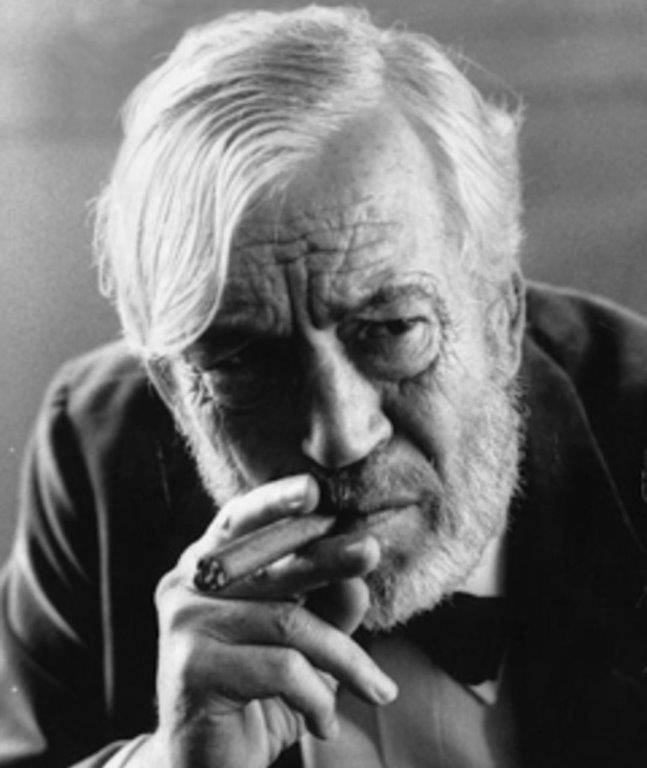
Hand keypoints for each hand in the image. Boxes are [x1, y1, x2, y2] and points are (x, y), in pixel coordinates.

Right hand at [149, 474, 397, 767]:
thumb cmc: (260, 693)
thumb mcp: (303, 643)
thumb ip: (327, 605)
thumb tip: (360, 578)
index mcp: (209, 566)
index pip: (239, 519)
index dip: (275, 501)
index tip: (315, 489)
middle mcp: (187, 584)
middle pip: (269, 561)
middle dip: (327, 556)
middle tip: (370, 550)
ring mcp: (184, 623)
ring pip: (288, 621)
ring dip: (346, 659)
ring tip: (377, 689)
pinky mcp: (190, 667)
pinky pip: (278, 667)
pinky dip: (315, 696)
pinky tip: (324, 722)